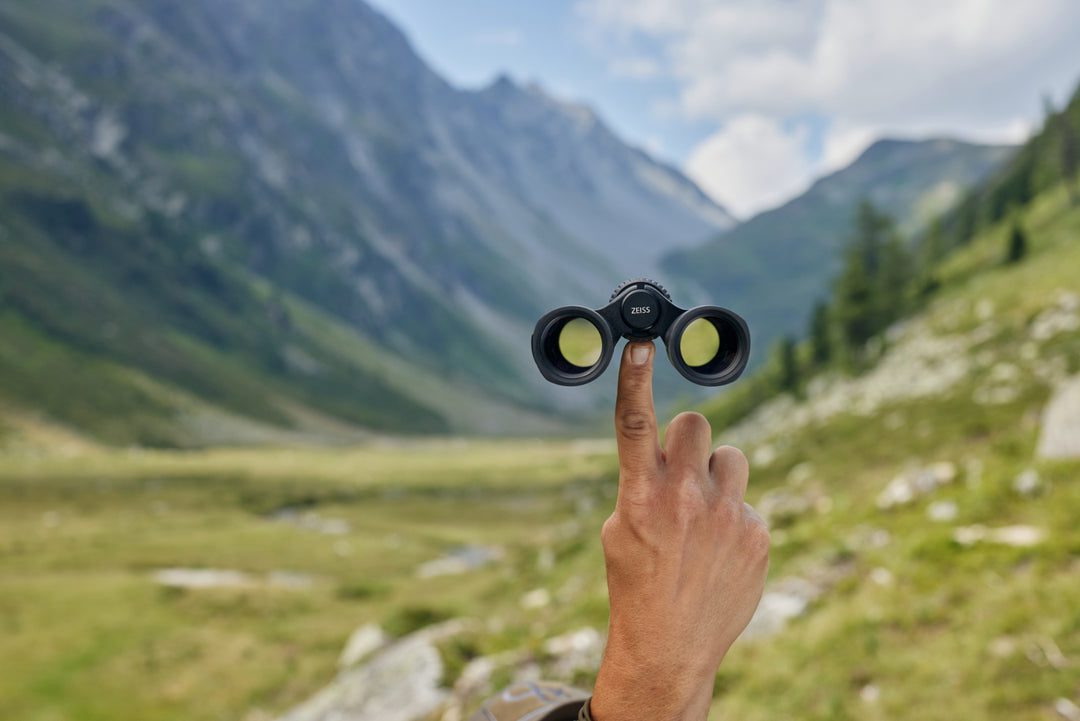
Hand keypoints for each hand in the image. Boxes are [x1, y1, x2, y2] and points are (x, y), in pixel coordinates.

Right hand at [590, 341, 769, 720]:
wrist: (670, 646)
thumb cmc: (635, 582)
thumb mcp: (619, 528)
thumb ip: (641, 483)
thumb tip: (667, 455)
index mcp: (641, 494)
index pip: (635, 423)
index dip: (634, 378)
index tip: (639, 344)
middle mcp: (686, 498)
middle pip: (696, 423)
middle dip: (688, 440)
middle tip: (681, 470)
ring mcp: (728, 516)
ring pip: (732, 456)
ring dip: (717, 475)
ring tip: (704, 513)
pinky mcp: (758, 534)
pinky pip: (747, 500)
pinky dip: (734, 517)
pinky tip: (719, 550)